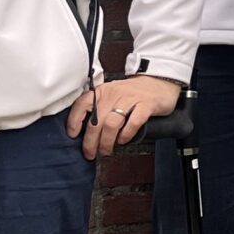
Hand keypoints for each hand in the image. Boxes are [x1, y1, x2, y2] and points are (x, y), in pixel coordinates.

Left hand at [68, 74, 183, 159]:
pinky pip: (133, 122)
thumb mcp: (113, 94)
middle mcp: (114, 94)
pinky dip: (126, 134)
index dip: (74, 121)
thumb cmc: (135, 92)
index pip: (82, 104)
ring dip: (106, 141)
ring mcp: (130, 99)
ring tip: (106, 150)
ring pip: (111, 124)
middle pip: (96, 121)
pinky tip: (123, 140)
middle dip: (90, 141)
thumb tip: (87, 131)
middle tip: (91, 152)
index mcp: (103, 91)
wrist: (160, 81)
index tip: (73, 135)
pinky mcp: (146, 105)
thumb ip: (101, 107)